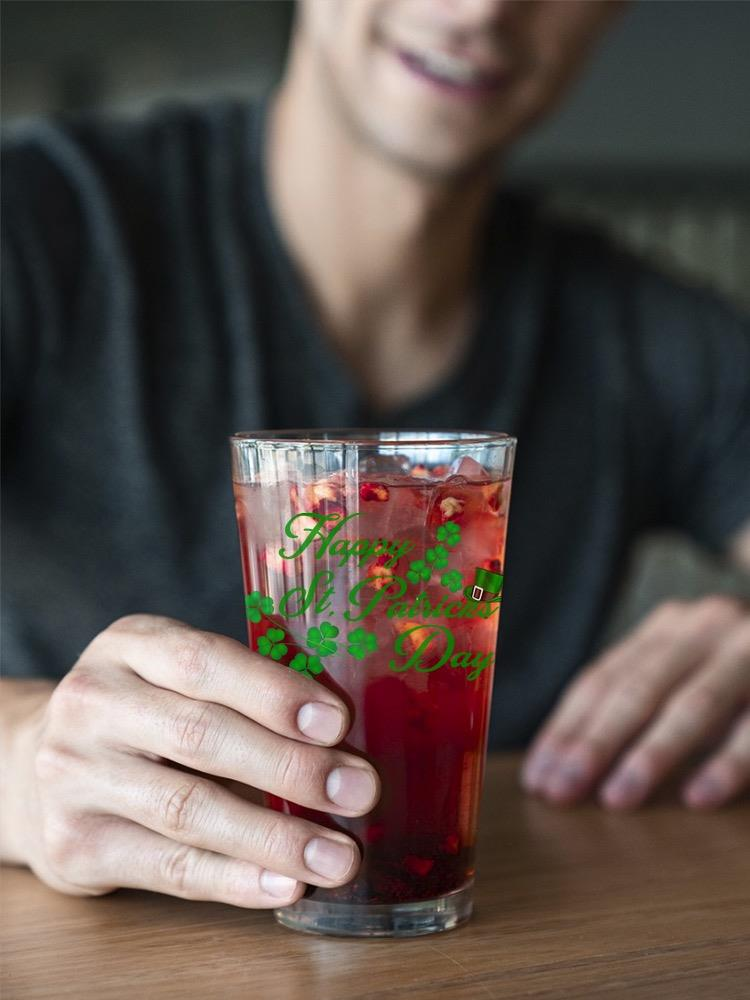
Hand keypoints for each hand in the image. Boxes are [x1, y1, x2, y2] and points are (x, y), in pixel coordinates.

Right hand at [8, 615, 378, 905]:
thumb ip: (244, 687)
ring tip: (338, 856)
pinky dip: (234, 878)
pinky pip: (168, 867)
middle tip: (358, 790)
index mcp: (131, 645)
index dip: (273, 692)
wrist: (40, 767)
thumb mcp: (176, 674)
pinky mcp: (76, 843)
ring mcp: (76, 774)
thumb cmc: (144, 712)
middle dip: (290, 767)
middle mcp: (93, 702)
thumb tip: (345, 732)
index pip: (204, 661)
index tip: (338, 722)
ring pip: (188, 808)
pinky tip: (286, 883)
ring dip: (274, 837)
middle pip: (200, 735)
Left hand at [521, 596, 749, 809]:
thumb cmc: (738, 668)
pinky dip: (728, 763)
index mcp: (669, 627)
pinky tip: (699, 798)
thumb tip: (565, 760)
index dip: (566, 728)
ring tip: (618, 799)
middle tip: (562, 794)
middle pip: (637, 688)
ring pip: (693, 703)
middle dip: (594, 744)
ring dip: (653, 754)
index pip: (603, 678)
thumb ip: (640, 696)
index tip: (539, 777)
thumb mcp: (686, 667)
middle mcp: (705, 626)